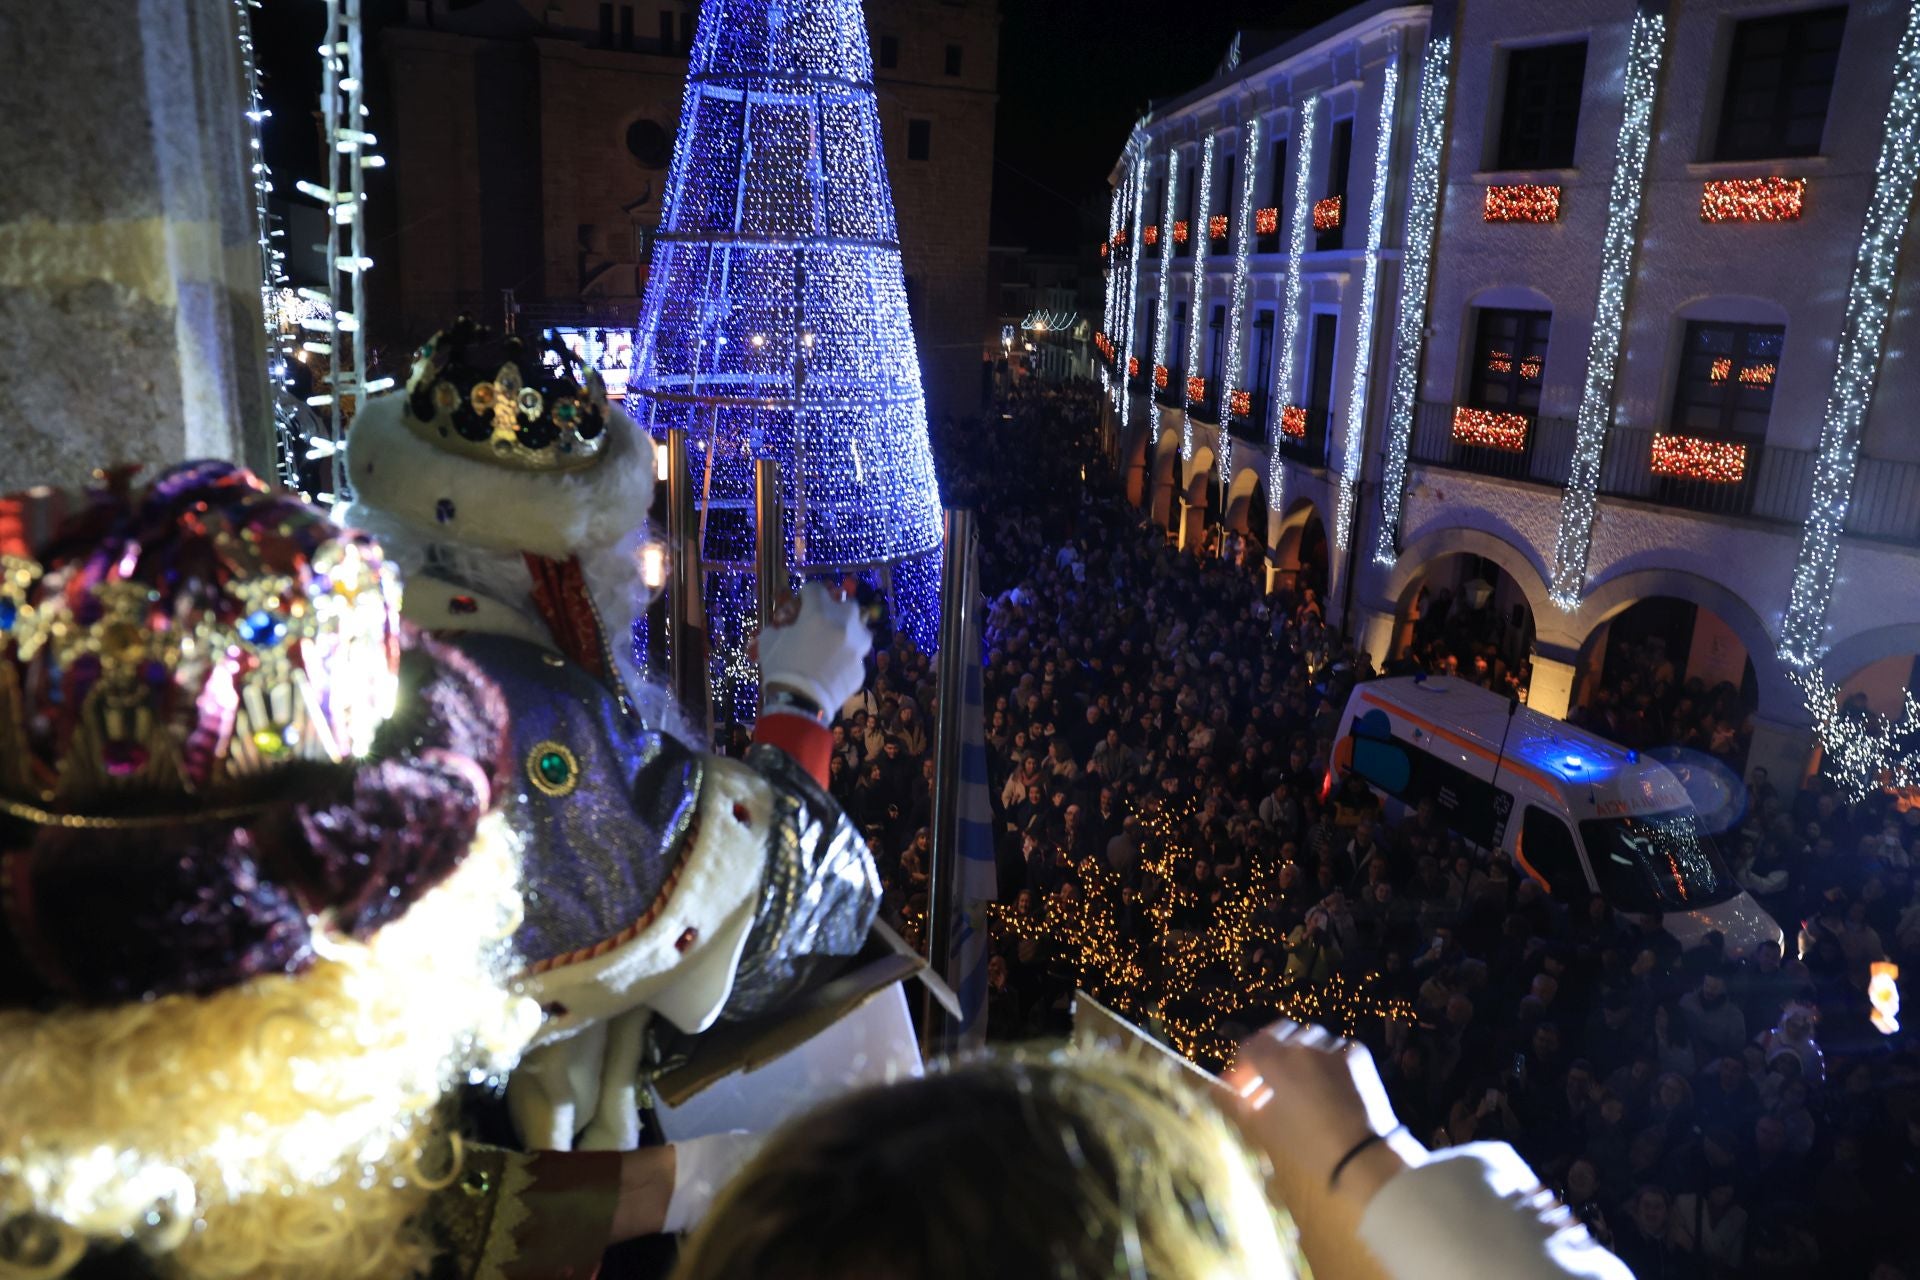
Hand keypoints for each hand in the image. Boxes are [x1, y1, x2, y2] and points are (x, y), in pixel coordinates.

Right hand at [757, 581, 872, 714]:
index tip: (802, 601)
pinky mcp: (861, 669)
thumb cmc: (781, 667)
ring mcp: (857, 647)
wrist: (800, 702)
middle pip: (847, 605)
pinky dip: (846, 660)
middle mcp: (844, 624)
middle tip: (822, 622)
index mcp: (820, 612)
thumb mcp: (769, 641)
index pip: (816, 589)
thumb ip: (780, 628)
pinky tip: (833, 669)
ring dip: (849, 632)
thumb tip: (784, 630)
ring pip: (860, 630)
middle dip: (835, 610)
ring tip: (835, 644)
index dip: (806, 594)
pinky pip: (855, 658)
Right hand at [1227, 1019, 1419, 1206]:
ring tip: (1298, 1079)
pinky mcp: (1357, 1055)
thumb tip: (1220, 1089)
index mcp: (1277, 1062)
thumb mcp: (1265, 1127)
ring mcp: (1333, 1048)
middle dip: (1269, 1052)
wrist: (1361, 1155)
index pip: (1250, 1047)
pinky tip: (1325, 1080)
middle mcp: (1303, 1046)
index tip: (1241, 1084)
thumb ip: (1239, 1102)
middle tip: (1268, 1076)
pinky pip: (1334, 1048)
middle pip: (1278, 1035)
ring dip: (1297, 1053)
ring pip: (1308, 1038)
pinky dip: (1325, 1059)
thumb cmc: (1307, 1145)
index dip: (1242, 1064)